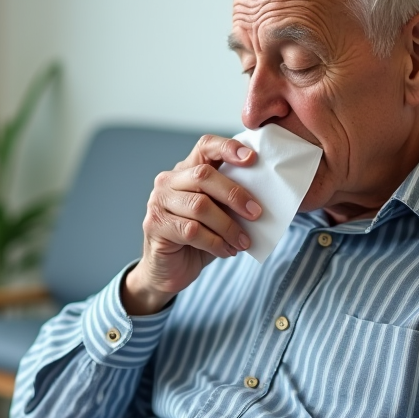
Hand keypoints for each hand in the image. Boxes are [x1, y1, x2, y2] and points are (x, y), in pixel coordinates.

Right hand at [123, 135, 261, 314]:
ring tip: (243, 242)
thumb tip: (262, 199)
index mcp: (185, 170)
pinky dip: (216, 243)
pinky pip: (192, 230)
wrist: (168, 271)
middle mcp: (168, 181)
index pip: (205, 146)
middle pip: (203, 175)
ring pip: (199, 206)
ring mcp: (158, 202)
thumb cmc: (196, 239)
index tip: (252, 158)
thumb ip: (229, 200)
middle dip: (234, 194)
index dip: (227, 147)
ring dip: (228, 226)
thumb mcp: (217, 214)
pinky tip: (226, 251)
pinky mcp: (156, 226)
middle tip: (256, 213)